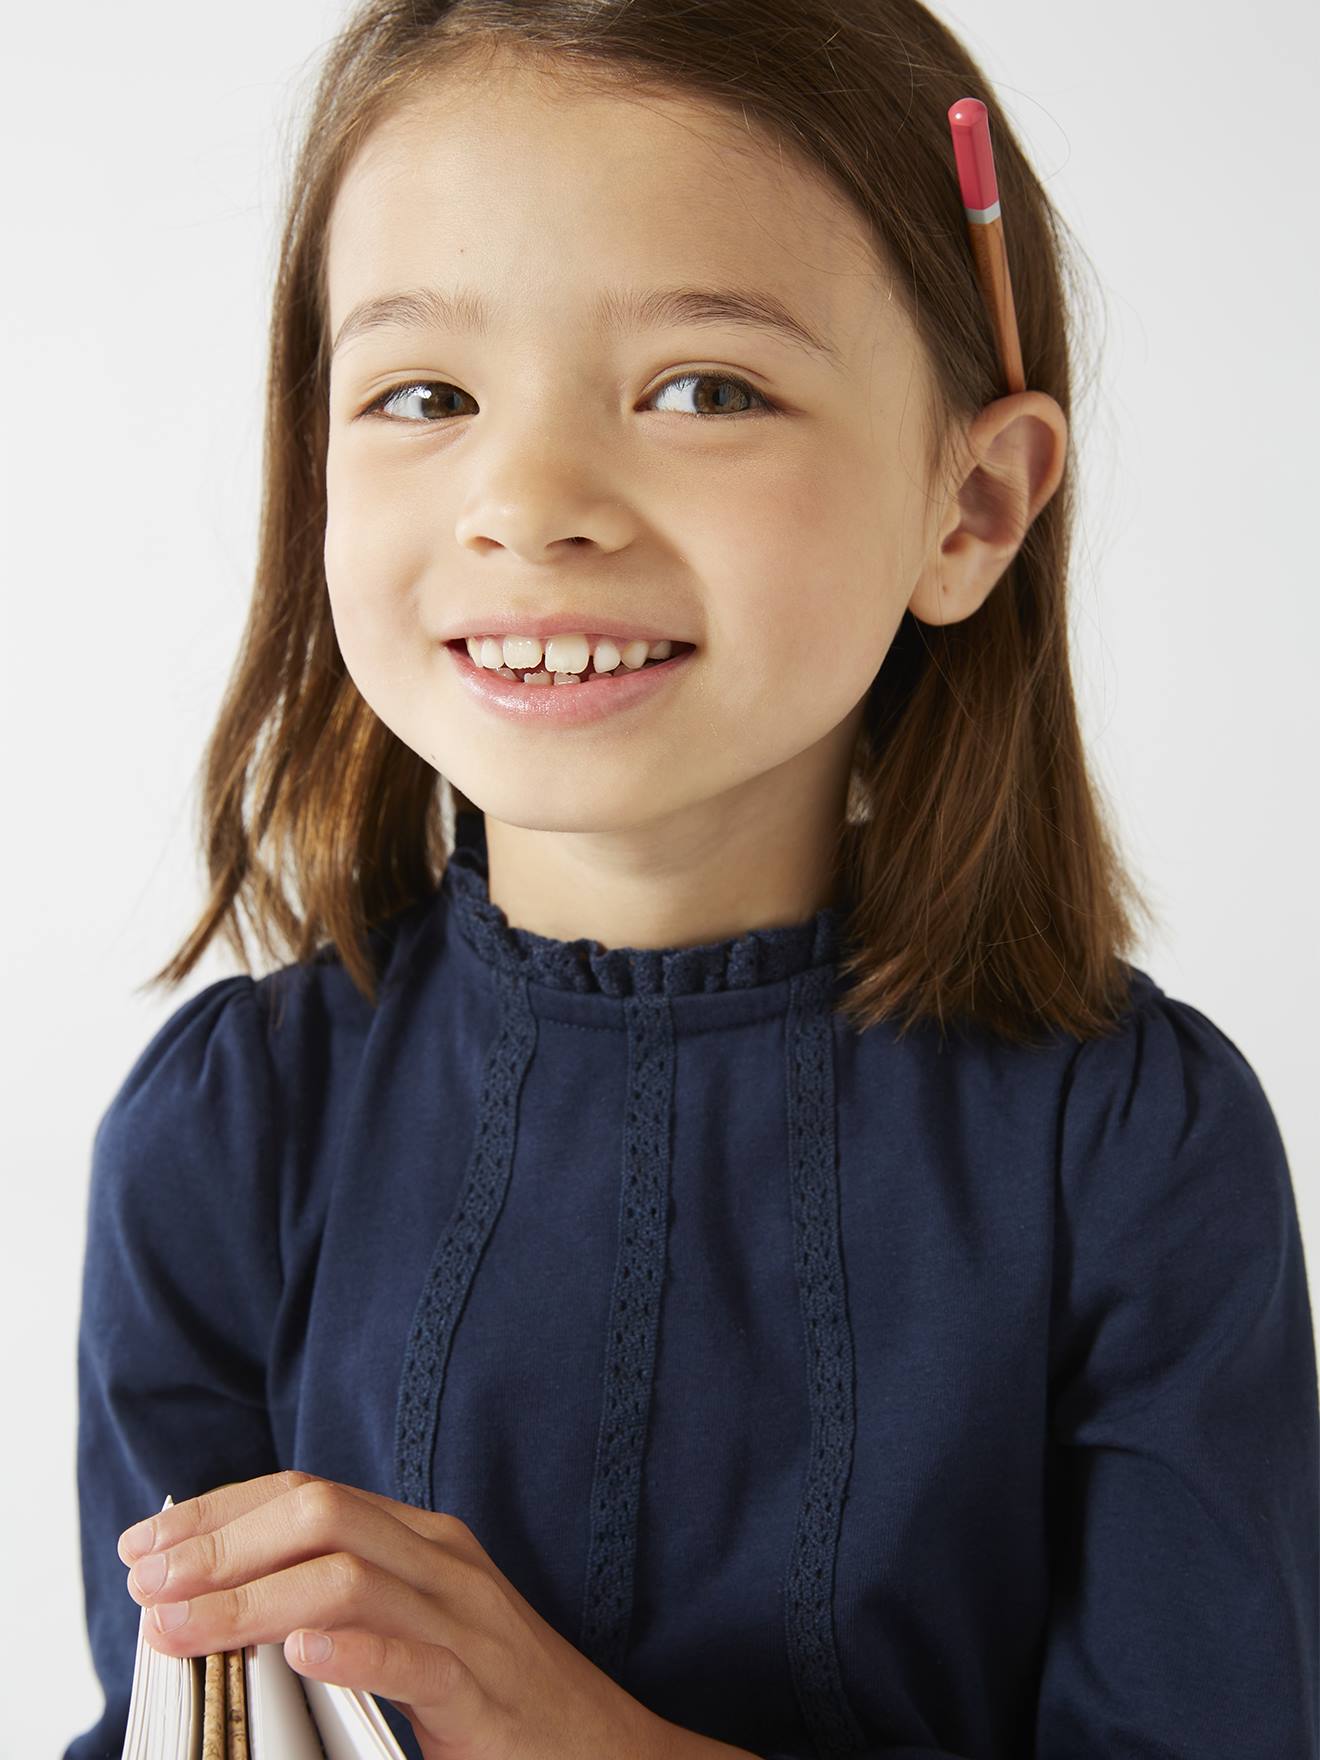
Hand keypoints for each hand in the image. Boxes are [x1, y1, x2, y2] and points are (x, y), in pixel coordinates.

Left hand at [118, 1469, 671, 1759]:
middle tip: (145, 1583)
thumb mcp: (411, 1630)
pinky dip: (351, 1649)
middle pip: (321, 1515)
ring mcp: (466, 1619)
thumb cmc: (491, 1698)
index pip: (307, 1492)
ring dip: (251, 1601)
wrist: (603, 1749)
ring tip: (181, 1629)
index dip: (218, 1511)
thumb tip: (216, 1609)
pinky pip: (412, 1656)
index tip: (143, 1543)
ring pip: (349, 1577)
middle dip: (220, 1543)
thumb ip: (338, 1606)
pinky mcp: (481, 1689)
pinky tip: (297, 1657)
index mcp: (419, 1539)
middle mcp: (441, 1560)